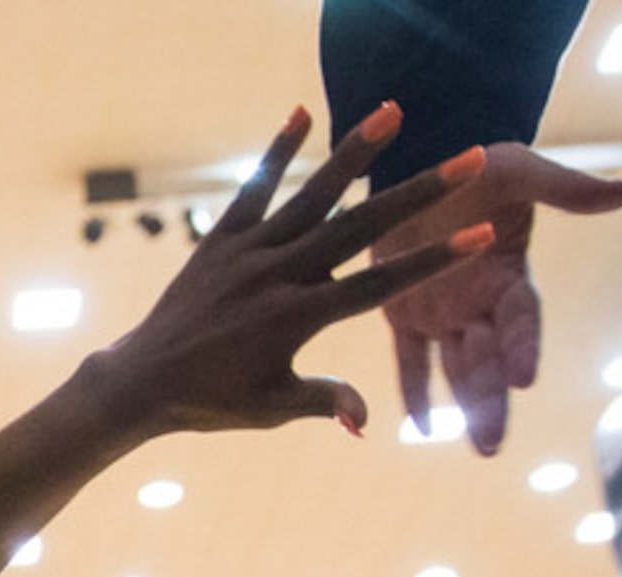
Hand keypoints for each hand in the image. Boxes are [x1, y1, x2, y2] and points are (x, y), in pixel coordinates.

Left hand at [92, 102, 489, 439]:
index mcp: (297, 318)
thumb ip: (323, 401)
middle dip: (417, 192)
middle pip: (359, 228)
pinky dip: (278, 153)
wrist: (140, 381)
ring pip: (310, 195)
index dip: (433, 259)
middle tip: (469, 158)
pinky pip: (254, 190)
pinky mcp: (221, 240)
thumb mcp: (270, 408)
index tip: (481, 233)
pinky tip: (304, 112)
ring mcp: (247, 253)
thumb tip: (368, 418)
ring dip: (353, 153)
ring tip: (392, 112)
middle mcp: (276, 276)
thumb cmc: (211, 401)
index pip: (379, 285)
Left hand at [371, 143, 621, 453]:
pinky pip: (411, 363)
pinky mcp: (407, 316)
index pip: (521, 319)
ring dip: (467, 407)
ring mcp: (445, 314)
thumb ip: (563, 188)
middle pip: (491, 359)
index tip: (525, 378)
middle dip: (492, 401)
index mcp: (508, 275)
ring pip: (457, 370)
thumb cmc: (477, 167)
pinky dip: (415, 392)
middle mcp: (480, 304)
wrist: (425, 166)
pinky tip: (420, 428)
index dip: (523, 347)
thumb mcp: (519, 169)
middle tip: (493, 444)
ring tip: (482, 447)